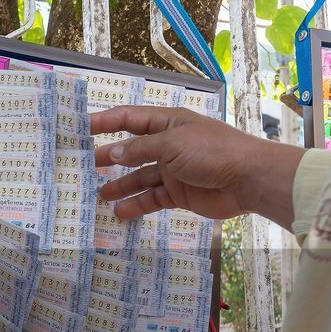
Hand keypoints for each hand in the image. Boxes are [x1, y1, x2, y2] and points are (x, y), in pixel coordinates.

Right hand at [91, 106, 304, 229]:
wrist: (248, 179)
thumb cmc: (212, 152)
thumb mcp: (172, 145)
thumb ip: (140, 149)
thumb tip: (113, 153)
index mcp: (168, 123)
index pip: (131, 119)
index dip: (106, 122)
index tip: (82, 128)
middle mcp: (169, 144)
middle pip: (133, 149)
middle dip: (110, 156)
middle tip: (84, 164)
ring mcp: (174, 170)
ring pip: (141, 177)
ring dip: (121, 185)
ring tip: (98, 194)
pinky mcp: (180, 193)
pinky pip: (153, 198)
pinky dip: (137, 204)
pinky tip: (120, 212)